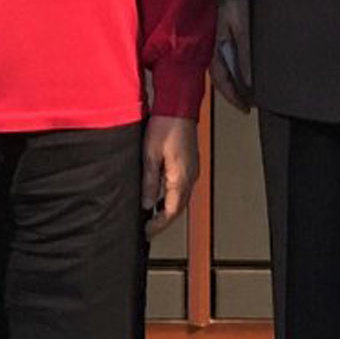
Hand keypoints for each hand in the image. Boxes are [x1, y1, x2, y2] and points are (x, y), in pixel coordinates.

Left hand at [142, 114, 199, 234]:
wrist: (178, 106)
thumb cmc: (165, 126)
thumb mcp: (150, 155)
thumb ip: (149, 182)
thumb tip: (147, 203)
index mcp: (181, 178)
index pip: (171, 211)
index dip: (159, 225)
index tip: (147, 232)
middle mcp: (190, 177)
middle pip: (178, 208)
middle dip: (163, 220)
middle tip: (148, 228)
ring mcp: (191, 170)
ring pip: (180, 198)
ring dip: (168, 208)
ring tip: (152, 215)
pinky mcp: (189, 163)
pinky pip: (181, 186)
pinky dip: (171, 196)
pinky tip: (160, 195)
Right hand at [212, 0, 253, 110]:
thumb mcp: (242, 27)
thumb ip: (245, 54)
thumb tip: (250, 81)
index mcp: (212, 51)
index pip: (223, 83)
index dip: (236, 98)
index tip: (247, 109)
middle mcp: (209, 50)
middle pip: (222, 79)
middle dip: (235, 93)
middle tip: (249, 104)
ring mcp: (211, 43)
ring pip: (223, 69)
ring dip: (235, 82)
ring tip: (248, 91)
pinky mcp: (215, 35)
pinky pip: (223, 58)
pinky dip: (233, 68)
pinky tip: (241, 70)